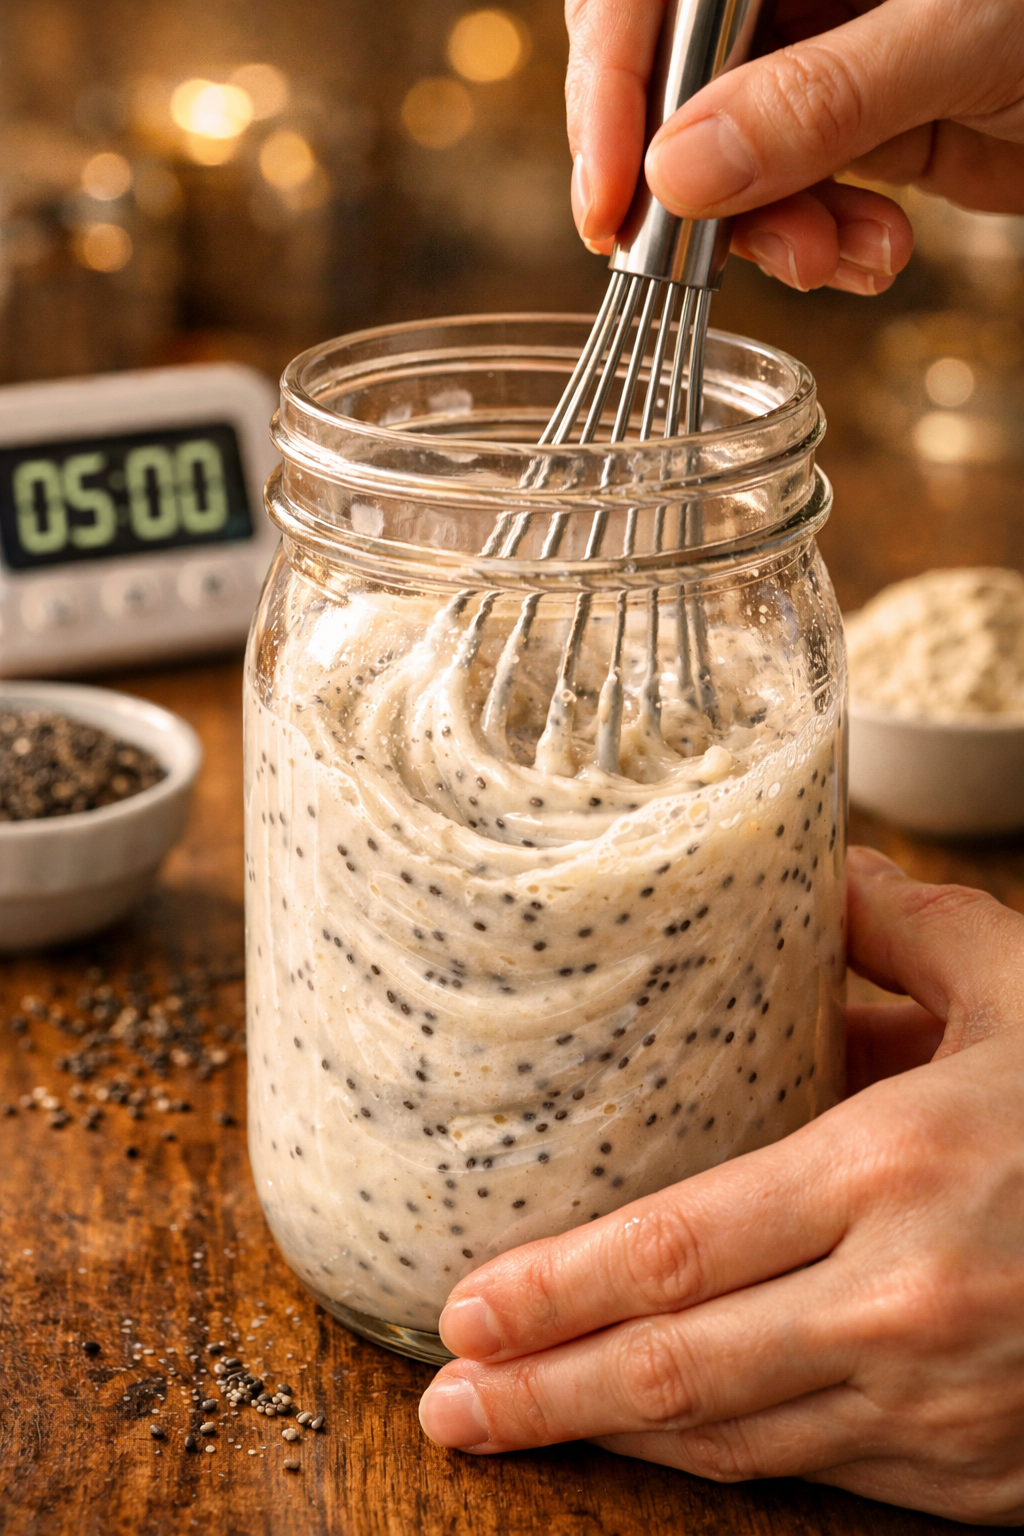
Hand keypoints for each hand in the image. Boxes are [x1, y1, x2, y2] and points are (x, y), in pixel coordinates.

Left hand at [418, 846, 1023, 1525]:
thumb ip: (906, 926)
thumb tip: (813, 872)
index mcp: (894, 1170)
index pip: (678, 1248)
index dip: (557, 1287)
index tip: (463, 1308)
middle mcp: (902, 1302)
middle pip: (680, 1366)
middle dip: (544, 1391)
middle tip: (445, 1403)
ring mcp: (941, 1405)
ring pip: (738, 1440)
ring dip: (612, 1438)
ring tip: (509, 1430)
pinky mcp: (980, 1474)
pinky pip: (821, 1474)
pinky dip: (726, 1457)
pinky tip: (661, 1439)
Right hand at [565, 0, 1023, 293]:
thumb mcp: (958, 31)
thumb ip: (818, 97)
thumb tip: (675, 171)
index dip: (610, 89)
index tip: (610, 201)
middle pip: (670, 82)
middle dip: (697, 183)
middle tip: (725, 251)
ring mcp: (817, 52)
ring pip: (726, 158)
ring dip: (771, 231)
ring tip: (839, 257)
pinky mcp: (853, 121)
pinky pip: (793, 196)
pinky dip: (822, 243)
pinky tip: (873, 254)